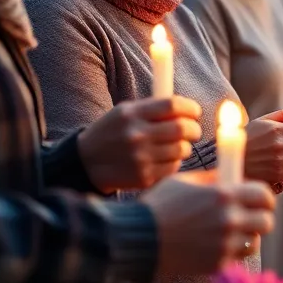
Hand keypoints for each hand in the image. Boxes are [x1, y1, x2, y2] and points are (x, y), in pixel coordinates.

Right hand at [79, 96, 202, 192]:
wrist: (87, 163)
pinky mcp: (144, 177)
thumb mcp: (125, 112)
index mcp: (132, 114)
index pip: (173, 105)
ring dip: (184, 147)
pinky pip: (173, 167)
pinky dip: (174, 162)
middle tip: (193, 131)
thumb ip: (153, 108)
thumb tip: (188, 108)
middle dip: (194, 129)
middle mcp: (136, 135)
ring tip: (176, 146)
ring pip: (182, 149)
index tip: (194, 112)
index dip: (190, 108)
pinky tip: (163, 160)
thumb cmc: (113, 133)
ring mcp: (140, 158)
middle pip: (182, 128)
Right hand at [142, 170, 274, 277]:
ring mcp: (224, 245)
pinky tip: (218, 244)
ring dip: (248, 236)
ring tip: (235, 232)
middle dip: (260, 217)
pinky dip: (231, 251)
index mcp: (224, 195)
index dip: (264, 197)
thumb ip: (213, 178)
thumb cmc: (160, 205)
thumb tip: (231, 177)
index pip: (264, 195)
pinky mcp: (216, 264)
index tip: (259, 199)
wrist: (139, 238)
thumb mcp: (186, 180)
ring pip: (255, 242)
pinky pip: (236, 257)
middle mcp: (229, 220)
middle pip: (267, 221)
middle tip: (250, 216)